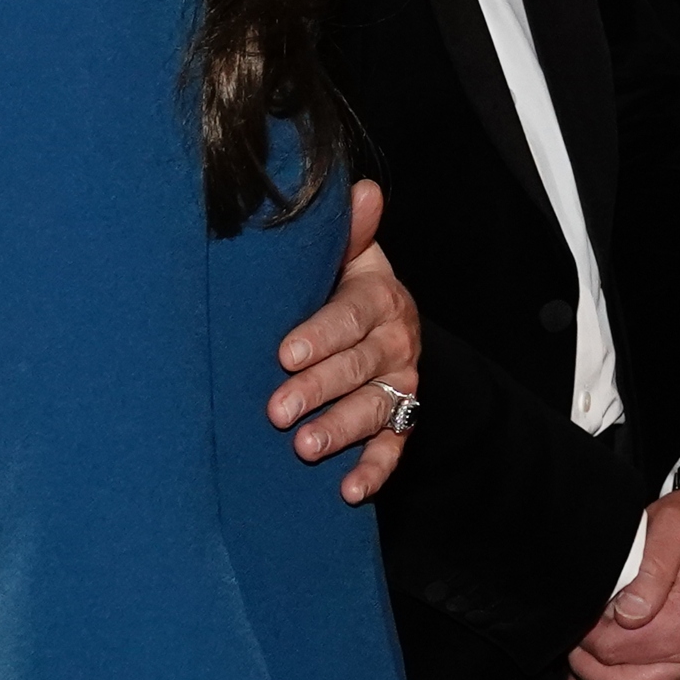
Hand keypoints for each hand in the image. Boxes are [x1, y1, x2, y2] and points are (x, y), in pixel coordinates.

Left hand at [270, 180, 423, 503]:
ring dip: (343, 430)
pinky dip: (373, 470)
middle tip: (278, 410)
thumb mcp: (347, 256)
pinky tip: (348, 490)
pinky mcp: (400, 419)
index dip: (321, 335)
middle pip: (360, 366)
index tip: (286, 354)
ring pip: (376, 408)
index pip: (351, 316)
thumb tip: (363, 189)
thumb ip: (349, 231)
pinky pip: (394, 447)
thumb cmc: (342, 287)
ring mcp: (400, 383)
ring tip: (306, 449)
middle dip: (320, 389)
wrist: (379, 323)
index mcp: (380, 296)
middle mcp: (396, 340)